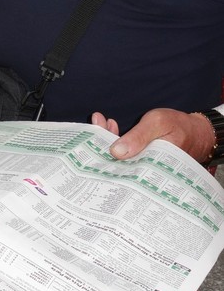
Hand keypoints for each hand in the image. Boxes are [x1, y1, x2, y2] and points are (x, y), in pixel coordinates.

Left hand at [91, 108, 214, 163]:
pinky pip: (125, 150)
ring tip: (99, 120)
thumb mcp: (158, 123)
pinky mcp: (142, 157)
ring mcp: (142, 163)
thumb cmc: (180, 126)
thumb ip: (139, 137)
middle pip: (117, 160)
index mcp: (150, 166)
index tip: (94, 139)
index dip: (105, 153)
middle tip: (95, 123)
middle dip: (102, 142)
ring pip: (119, 154)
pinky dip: (116, 137)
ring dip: (108, 137)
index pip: (121, 166)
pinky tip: (111, 125)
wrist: (197, 132)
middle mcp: (144, 169)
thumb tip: (116, 152)